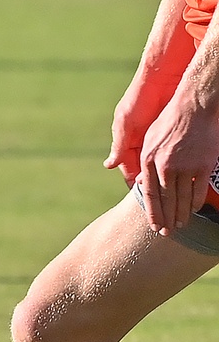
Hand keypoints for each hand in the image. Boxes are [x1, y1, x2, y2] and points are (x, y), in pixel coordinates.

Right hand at [105, 79, 167, 188]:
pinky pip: (174, 156)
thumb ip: (119, 144)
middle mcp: (143, 143)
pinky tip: (184, 174)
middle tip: (160, 197)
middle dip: (152, 184)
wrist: (163, 80)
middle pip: (146, 170)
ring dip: (165, 177)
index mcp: (128, 141)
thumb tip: (109, 165)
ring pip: (161, 165)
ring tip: (173, 191)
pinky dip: (177, 166)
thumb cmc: (140, 99)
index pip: (130, 167)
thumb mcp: (125, 122)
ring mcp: (158, 140)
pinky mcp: (172, 136)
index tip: (142, 196)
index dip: (135, 182)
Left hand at [135, 89, 218, 234]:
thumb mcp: (149, 140)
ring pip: (182, 198)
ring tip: (180, 225)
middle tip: (166, 233)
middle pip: (165, 200)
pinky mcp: (203, 165)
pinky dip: (195, 202)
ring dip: (181, 215)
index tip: (154, 225)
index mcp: (148, 159)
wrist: (193, 109)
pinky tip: (193, 210)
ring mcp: (185, 166)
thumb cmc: (169, 122)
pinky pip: (198, 190)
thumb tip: (139, 181)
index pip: (149, 193)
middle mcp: (164, 165)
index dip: (152, 212)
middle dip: (166, 219)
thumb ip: (144, 162)